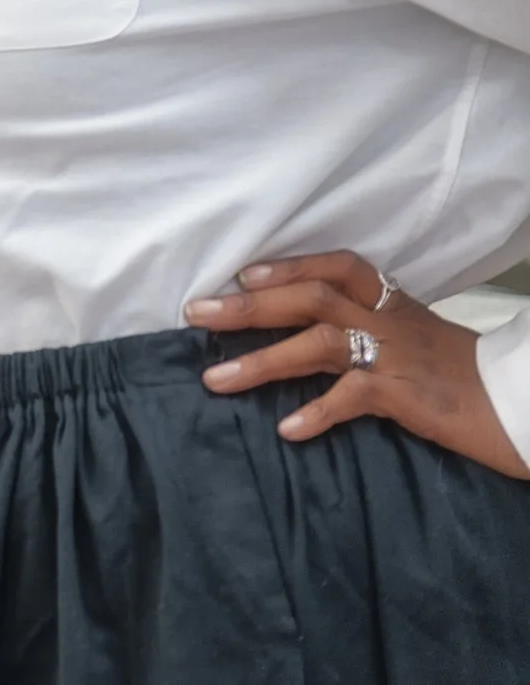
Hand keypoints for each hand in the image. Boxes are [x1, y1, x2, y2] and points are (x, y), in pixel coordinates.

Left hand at [186, 250, 529, 479]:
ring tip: (214, 380)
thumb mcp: (410, 339)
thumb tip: (299, 334)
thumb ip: (363, 328)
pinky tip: (287, 428)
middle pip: (310, 297)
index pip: (335, 267)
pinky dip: (317, 411)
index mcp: (388, 303)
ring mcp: (396, 354)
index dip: (288, 266)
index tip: (241, 273)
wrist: (518, 404)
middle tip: (196, 314)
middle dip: (248, 306)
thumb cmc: (457, 376)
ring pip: (318, 343)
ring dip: (261, 361)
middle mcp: (388, 320)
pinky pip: (353, 397)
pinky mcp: (406, 394)